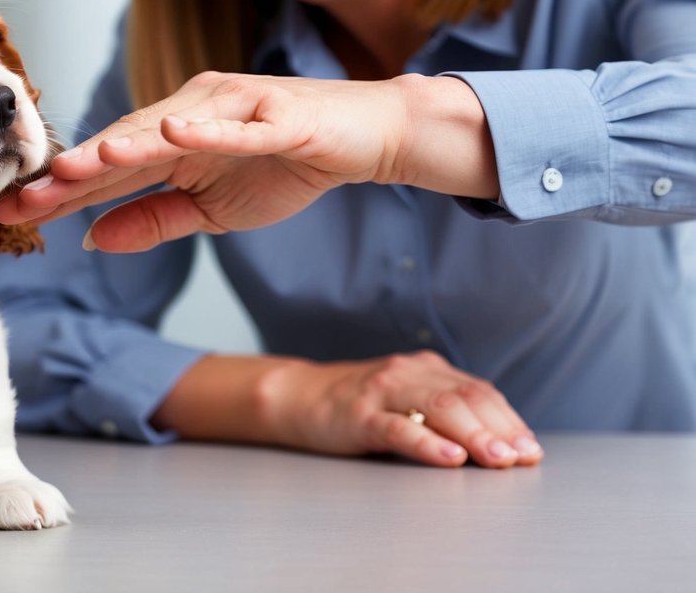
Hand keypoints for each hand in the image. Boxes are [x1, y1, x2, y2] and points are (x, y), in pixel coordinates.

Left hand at [0, 71, 495, 251]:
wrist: (362, 138)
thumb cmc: (284, 165)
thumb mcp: (210, 212)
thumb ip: (152, 221)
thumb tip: (92, 241)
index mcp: (169, 140)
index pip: (106, 172)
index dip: (60, 193)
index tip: (11, 217)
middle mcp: (188, 114)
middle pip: (121, 148)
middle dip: (70, 175)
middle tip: (20, 198)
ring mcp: (230, 108)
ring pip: (165, 130)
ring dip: (121, 148)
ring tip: (75, 167)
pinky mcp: (276, 112)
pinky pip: (234, 125)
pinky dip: (204, 130)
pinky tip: (168, 133)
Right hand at [271, 352, 542, 467]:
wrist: (298, 397)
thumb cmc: (359, 406)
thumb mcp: (406, 400)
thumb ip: (444, 412)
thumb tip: (501, 445)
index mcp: (425, 370)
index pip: (479, 390)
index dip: (509, 419)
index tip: (532, 449)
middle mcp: (408, 373)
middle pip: (466, 396)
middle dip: (500, 428)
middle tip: (522, 458)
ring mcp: (382, 392)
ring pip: (439, 407)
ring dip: (475, 434)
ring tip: (498, 459)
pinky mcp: (358, 415)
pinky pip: (398, 427)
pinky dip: (427, 443)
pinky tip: (449, 457)